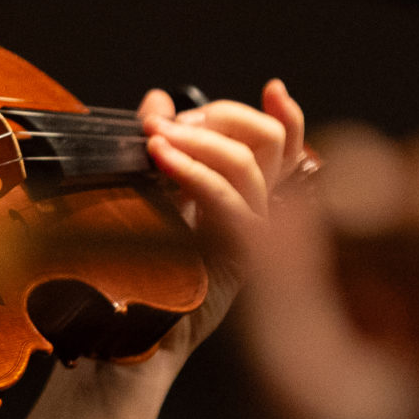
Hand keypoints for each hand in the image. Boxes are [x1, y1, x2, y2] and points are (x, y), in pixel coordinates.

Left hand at [137, 79, 306, 364]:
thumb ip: (162, 143)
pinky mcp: (235, 260)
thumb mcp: (151, 188)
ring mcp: (250, 237)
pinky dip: (195, 173)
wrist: (132, 330)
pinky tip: (163, 160)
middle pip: (272, 144)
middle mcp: (257, 213)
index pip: (286, 148)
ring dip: (199, 140)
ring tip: (157, 138)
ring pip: (250, 167)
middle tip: (172, 124)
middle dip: (223, 117)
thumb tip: (159, 101)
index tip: (273, 88)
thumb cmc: (141, 264)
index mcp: (245, 196)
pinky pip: (228, 204)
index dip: (286, 116)